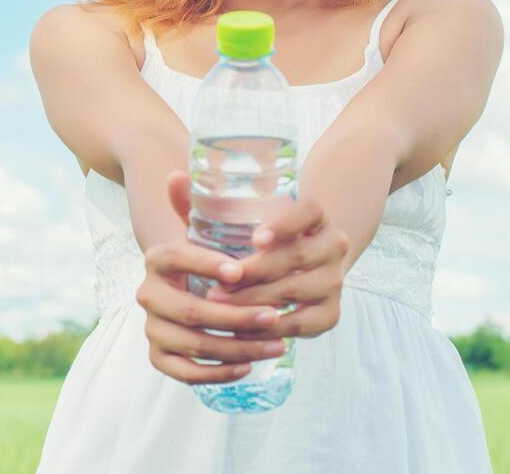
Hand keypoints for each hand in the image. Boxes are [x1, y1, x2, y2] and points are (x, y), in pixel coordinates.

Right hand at [135, 171, 295, 384]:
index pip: (175, 257)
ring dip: (239, 347)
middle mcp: (148, 294)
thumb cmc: (206, 255)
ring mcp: (152, 328)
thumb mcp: (202, 229)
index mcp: (157, 258)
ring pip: (194, 344)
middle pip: (189, 310)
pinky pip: (187, 372)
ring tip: (277, 342)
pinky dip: (219, 372)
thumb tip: (178, 172)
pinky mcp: (159, 357)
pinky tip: (248, 367)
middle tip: (274, 315)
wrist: (185, 287)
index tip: (240, 271)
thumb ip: (194, 203)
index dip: (205, 264)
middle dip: (236, 316)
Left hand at [203, 178, 348, 339]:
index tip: (254, 239)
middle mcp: (333, 244)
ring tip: (220, 305)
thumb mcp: (231, 222)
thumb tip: (174, 178)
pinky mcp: (331, 314)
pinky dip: (269, 329)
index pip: (309, 211)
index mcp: (314, 216)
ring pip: (296, 290)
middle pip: (298, 255)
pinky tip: (241, 331)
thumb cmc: (252, 242)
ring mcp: (335, 280)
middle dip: (255, 272)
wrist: (294, 272)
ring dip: (255, 301)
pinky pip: (301, 325)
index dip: (285, 224)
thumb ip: (202, 202)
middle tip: (219, 283)